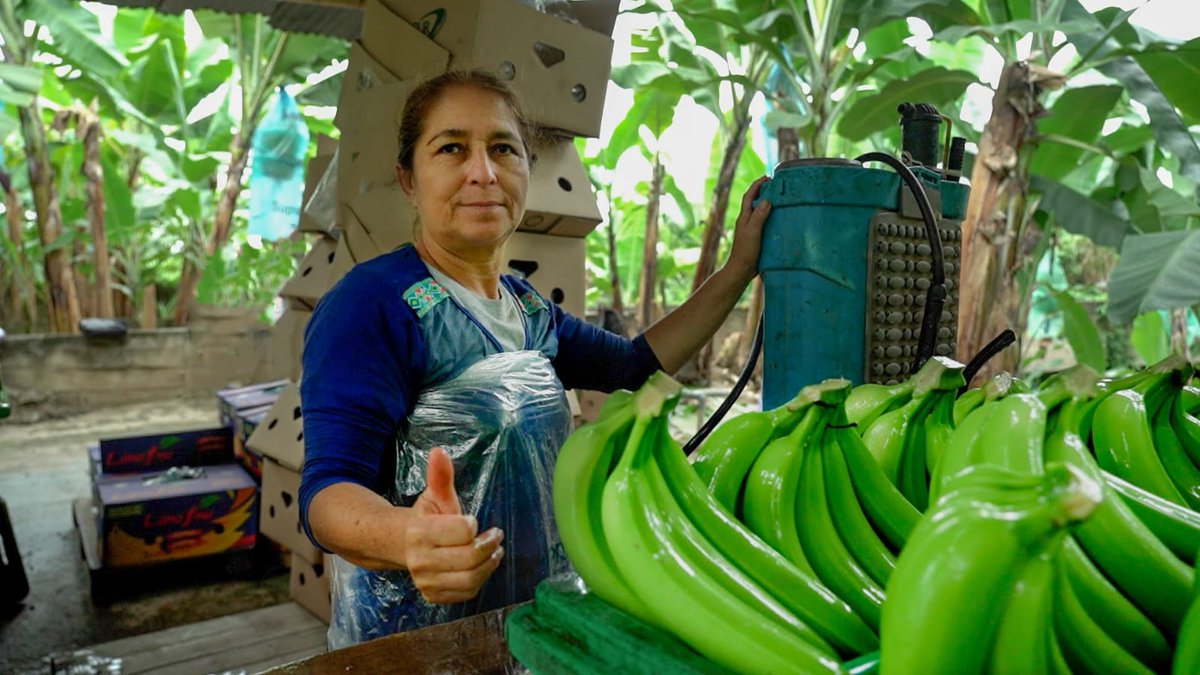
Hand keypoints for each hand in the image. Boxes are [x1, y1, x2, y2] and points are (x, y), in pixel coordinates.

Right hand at [404, 447, 503, 603]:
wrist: (402, 545)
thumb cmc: (426, 518)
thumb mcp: (434, 496)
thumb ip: (440, 477)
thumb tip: (439, 451)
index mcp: (420, 533)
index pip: (463, 531)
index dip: (473, 525)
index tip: (474, 520)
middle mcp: (420, 561)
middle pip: (470, 558)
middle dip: (489, 546)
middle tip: (496, 537)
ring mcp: (425, 582)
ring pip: (470, 579)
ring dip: (489, 565)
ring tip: (494, 552)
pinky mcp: (432, 596)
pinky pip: (465, 594)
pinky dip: (479, 580)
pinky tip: (480, 567)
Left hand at [724, 175, 771, 283]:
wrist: (741, 270)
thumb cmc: (745, 251)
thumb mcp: (753, 231)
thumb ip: (759, 216)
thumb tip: (766, 200)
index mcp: (744, 217)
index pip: (749, 196)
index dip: (757, 185)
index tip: (767, 177)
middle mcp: (747, 221)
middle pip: (754, 202)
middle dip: (763, 192)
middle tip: (777, 186)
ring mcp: (751, 230)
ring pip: (760, 213)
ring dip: (768, 204)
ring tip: (781, 200)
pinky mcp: (757, 238)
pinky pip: (765, 223)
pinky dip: (772, 218)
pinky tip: (781, 220)